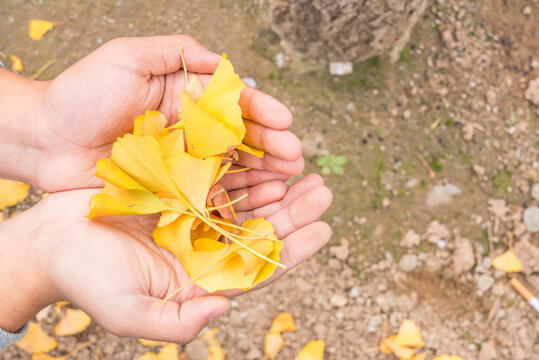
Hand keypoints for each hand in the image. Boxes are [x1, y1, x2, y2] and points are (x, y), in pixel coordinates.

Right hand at [0, 174, 330, 341]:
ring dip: (273, 186)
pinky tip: (260, 156)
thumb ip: (178, 321)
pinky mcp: (175, 189)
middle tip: (323, 192)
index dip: (292, 250)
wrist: (52, 243)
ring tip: (303, 169)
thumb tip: (224, 309)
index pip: (257, 266)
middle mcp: (202, 247)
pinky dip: (239, 168)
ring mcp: (190, 216)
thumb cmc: (88, 281)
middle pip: (257, 229)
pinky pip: (216, 177)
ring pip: (243, 200)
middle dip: (293, 211)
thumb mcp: (130, 312)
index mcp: (201, 278)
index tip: (323, 230)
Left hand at [2, 35, 302, 191]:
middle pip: (240, 137)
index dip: (261, 110)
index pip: (232, 102)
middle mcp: (189, 128)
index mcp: (183, 95)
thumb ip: (174, 52)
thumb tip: (221, 61)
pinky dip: (236, 196)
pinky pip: (209, 191)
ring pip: (231, 166)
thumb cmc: (81, 93)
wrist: (45, 139)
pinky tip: (258, 200)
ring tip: (288, 180)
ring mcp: (183, 161)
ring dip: (262, 173)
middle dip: (271, 146)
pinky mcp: (172, 188)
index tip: (286, 121)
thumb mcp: (125, 57)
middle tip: (296, 157)